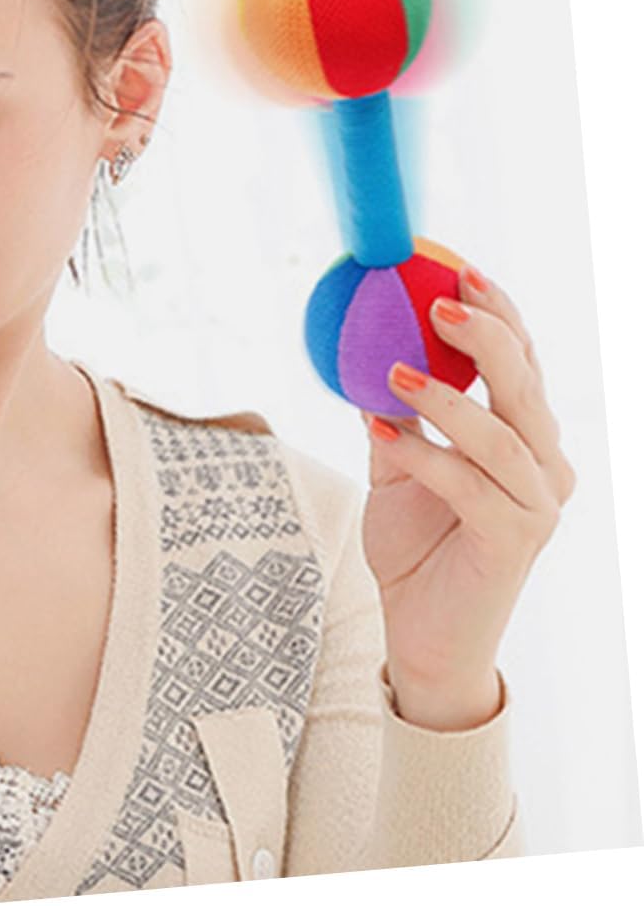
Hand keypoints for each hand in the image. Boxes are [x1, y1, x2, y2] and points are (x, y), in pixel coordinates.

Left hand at [360, 266, 575, 730]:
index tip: (459, 273)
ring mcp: (538, 505)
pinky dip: (422, 456)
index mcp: (526, 441)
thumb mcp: (396, 465)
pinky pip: (468, 486)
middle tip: (441, 300)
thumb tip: (359, 348)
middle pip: (525, 387)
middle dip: (489, 337)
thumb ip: (392, 413)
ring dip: (446, 397)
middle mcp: (545, 467)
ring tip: (392, 369)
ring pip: (500, 435)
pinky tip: (378, 433)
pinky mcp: (516, 540)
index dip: (500, 316)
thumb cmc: (415, 544)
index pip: (522, 366)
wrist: (422, 632)